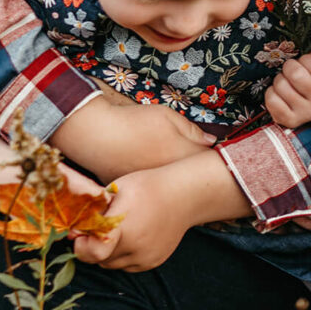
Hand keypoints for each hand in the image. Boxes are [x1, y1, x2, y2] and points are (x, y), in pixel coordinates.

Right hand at [50, 96, 215, 179]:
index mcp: (183, 156)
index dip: (215, 158)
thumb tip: (211, 141)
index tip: (214, 154)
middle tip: (198, 164)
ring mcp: (156, 188)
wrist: (96, 137)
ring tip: (174, 169)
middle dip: (200, 173)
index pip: (210, 163)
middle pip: (196, 180)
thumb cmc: (133, 122)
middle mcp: (173, 177)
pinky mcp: (140, 193)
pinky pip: (156, 192)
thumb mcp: (166, 116)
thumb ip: (191, 130)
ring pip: (176, 188)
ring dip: (180, 182)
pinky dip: (159, 186)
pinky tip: (155, 177)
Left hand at [71, 150, 249, 271]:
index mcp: (124, 226)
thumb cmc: (147, 186)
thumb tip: (73, 233)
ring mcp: (146, 257)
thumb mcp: (116, 190)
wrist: (184, 195)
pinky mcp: (154, 261)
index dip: (81, 246)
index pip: (92, 252)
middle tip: (95, 229)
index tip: (80, 234)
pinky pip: (127, 266)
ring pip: (112, 265)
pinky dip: (123, 256)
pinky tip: (130, 236)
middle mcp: (136, 246)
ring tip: (115, 231)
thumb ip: (94, 212)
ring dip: (107, 253)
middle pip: (99, 260)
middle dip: (92, 247)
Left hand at [264, 54, 310, 127]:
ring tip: (287, 85)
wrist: (309, 112)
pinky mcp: (290, 121)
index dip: (306, 60)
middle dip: (289, 68)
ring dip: (279, 81)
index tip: (306, 64)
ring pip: (281, 85)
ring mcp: (306, 113)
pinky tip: (280, 96)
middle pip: (295, 74)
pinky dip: (271, 94)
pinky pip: (272, 99)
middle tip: (291, 72)